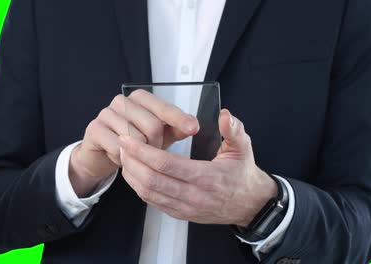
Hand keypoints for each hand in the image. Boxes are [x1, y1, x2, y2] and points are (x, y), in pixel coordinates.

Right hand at [69, 89, 199, 196]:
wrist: (103, 154)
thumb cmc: (135, 142)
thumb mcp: (160, 136)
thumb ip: (176, 129)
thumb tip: (194, 125)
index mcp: (140, 98)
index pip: (164, 107)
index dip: (179, 119)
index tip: (194, 128)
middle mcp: (122, 101)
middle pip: (152, 125)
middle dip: (156, 145)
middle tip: (152, 153)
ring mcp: (106, 113)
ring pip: (135, 138)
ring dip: (139, 154)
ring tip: (135, 155)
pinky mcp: (94, 129)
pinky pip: (118, 147)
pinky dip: (122, 158)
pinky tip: (120, 157)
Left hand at [119, 109, 276, 226]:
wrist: (249, 205)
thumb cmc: (242, 175)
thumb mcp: (244, 149)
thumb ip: (233, 130)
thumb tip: (224, 115)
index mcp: (207, 177)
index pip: (166, 165)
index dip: (143, 152)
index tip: (128, 139)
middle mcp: (193, 196)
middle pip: (151, 180)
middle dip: (131, 161)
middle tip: (121, 144)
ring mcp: (185, 207)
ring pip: (148, 193)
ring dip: (131, 174)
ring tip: (124, 156)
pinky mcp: (180, 213)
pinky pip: (153, 202)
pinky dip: (138, 187)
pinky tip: (133, 172)